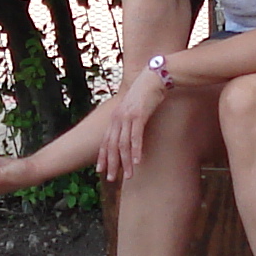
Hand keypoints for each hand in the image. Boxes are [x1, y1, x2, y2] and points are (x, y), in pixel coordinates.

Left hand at [95, 67, 169, 184]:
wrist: (154, 77)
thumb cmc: (146, 93)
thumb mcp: (134, 108)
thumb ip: (130, 120)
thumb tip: (131, 132)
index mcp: (115, 117)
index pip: (105, 141)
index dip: (102, 156)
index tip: (100, 170)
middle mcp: (118, 118)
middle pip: (111, 145)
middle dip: (111, 164)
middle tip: (111, 179)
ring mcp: (127, 117)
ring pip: (123, 144)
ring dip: (125, 162)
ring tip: (128, 176)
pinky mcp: (139, 115)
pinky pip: (135, 136)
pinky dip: (135, 150)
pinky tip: (136, 162)